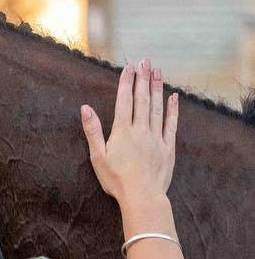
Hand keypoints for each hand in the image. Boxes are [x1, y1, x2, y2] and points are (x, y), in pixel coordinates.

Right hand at [80, 59, 177, 204]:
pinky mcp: (167, 146)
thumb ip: (92, 130)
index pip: (124, 101)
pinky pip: (171, 124)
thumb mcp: (97, 156)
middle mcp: (141, 129)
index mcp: (122, 131)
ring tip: (157, 72)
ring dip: (157, 88)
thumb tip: (85, 108)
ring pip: (156, 107)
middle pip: (142, 99)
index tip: (129, 67)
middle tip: (145, 62)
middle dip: (143, 79)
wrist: (142, 196)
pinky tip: (174, 97)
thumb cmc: (116, 179)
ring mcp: (156, 137)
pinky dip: (173, 109)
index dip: (126, 82)